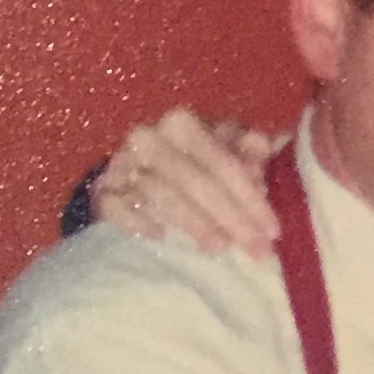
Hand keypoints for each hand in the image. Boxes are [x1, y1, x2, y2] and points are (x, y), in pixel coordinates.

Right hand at [96, 110, 280, 253]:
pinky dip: (138, 221)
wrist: (136, 169)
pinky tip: (159, 236)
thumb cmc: (194, 160)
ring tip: (219, 248)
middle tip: (256, 250)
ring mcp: (120, 163)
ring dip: (193, 224)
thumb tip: (263, 148)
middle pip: (195, 182)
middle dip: (231, 219)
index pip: (222, 163)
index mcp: (182, 123)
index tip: (272, 231)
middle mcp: (148, 137)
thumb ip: (247, 148)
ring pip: (161, 196)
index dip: (250, 199)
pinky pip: (117, 206)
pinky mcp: (100, 188)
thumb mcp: (224, 149)